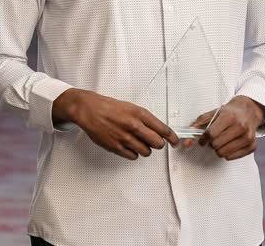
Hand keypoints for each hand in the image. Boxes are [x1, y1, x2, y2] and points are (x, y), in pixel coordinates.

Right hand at [52, 88, 177, 159]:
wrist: (89, 110)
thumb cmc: (109, 107)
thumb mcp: (130, 107)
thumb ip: (145, 119)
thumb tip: (158, 131)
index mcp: (139, 114)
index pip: (163, 129)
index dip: (172, 138)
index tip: (175, 142)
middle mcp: (134, 126)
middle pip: (157, 143)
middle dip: (158, 144)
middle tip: (153, 141)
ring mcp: (125, 138)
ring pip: (146, 152)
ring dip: (145, 148)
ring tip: (136, 141)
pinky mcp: (116, 147)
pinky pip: (133, 156)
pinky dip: (133, 153)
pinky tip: (128, 145)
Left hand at [191, 96, 264, 159]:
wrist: (248, 111)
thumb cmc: (228, 113)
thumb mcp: (212, 114)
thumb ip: (197, 126)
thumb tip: (186, 142)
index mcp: (229, 117)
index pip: (211, 134)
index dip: (203, 139)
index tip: (202, 140)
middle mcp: (240, 127)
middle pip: (216, 145)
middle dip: (211, 143)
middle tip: (213, 139)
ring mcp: (248, 137)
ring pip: (223, 153)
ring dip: (218, 149)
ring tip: (221, 141)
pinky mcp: (252, 146)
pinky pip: (232, 157)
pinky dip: (227, 153)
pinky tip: (229, 144)